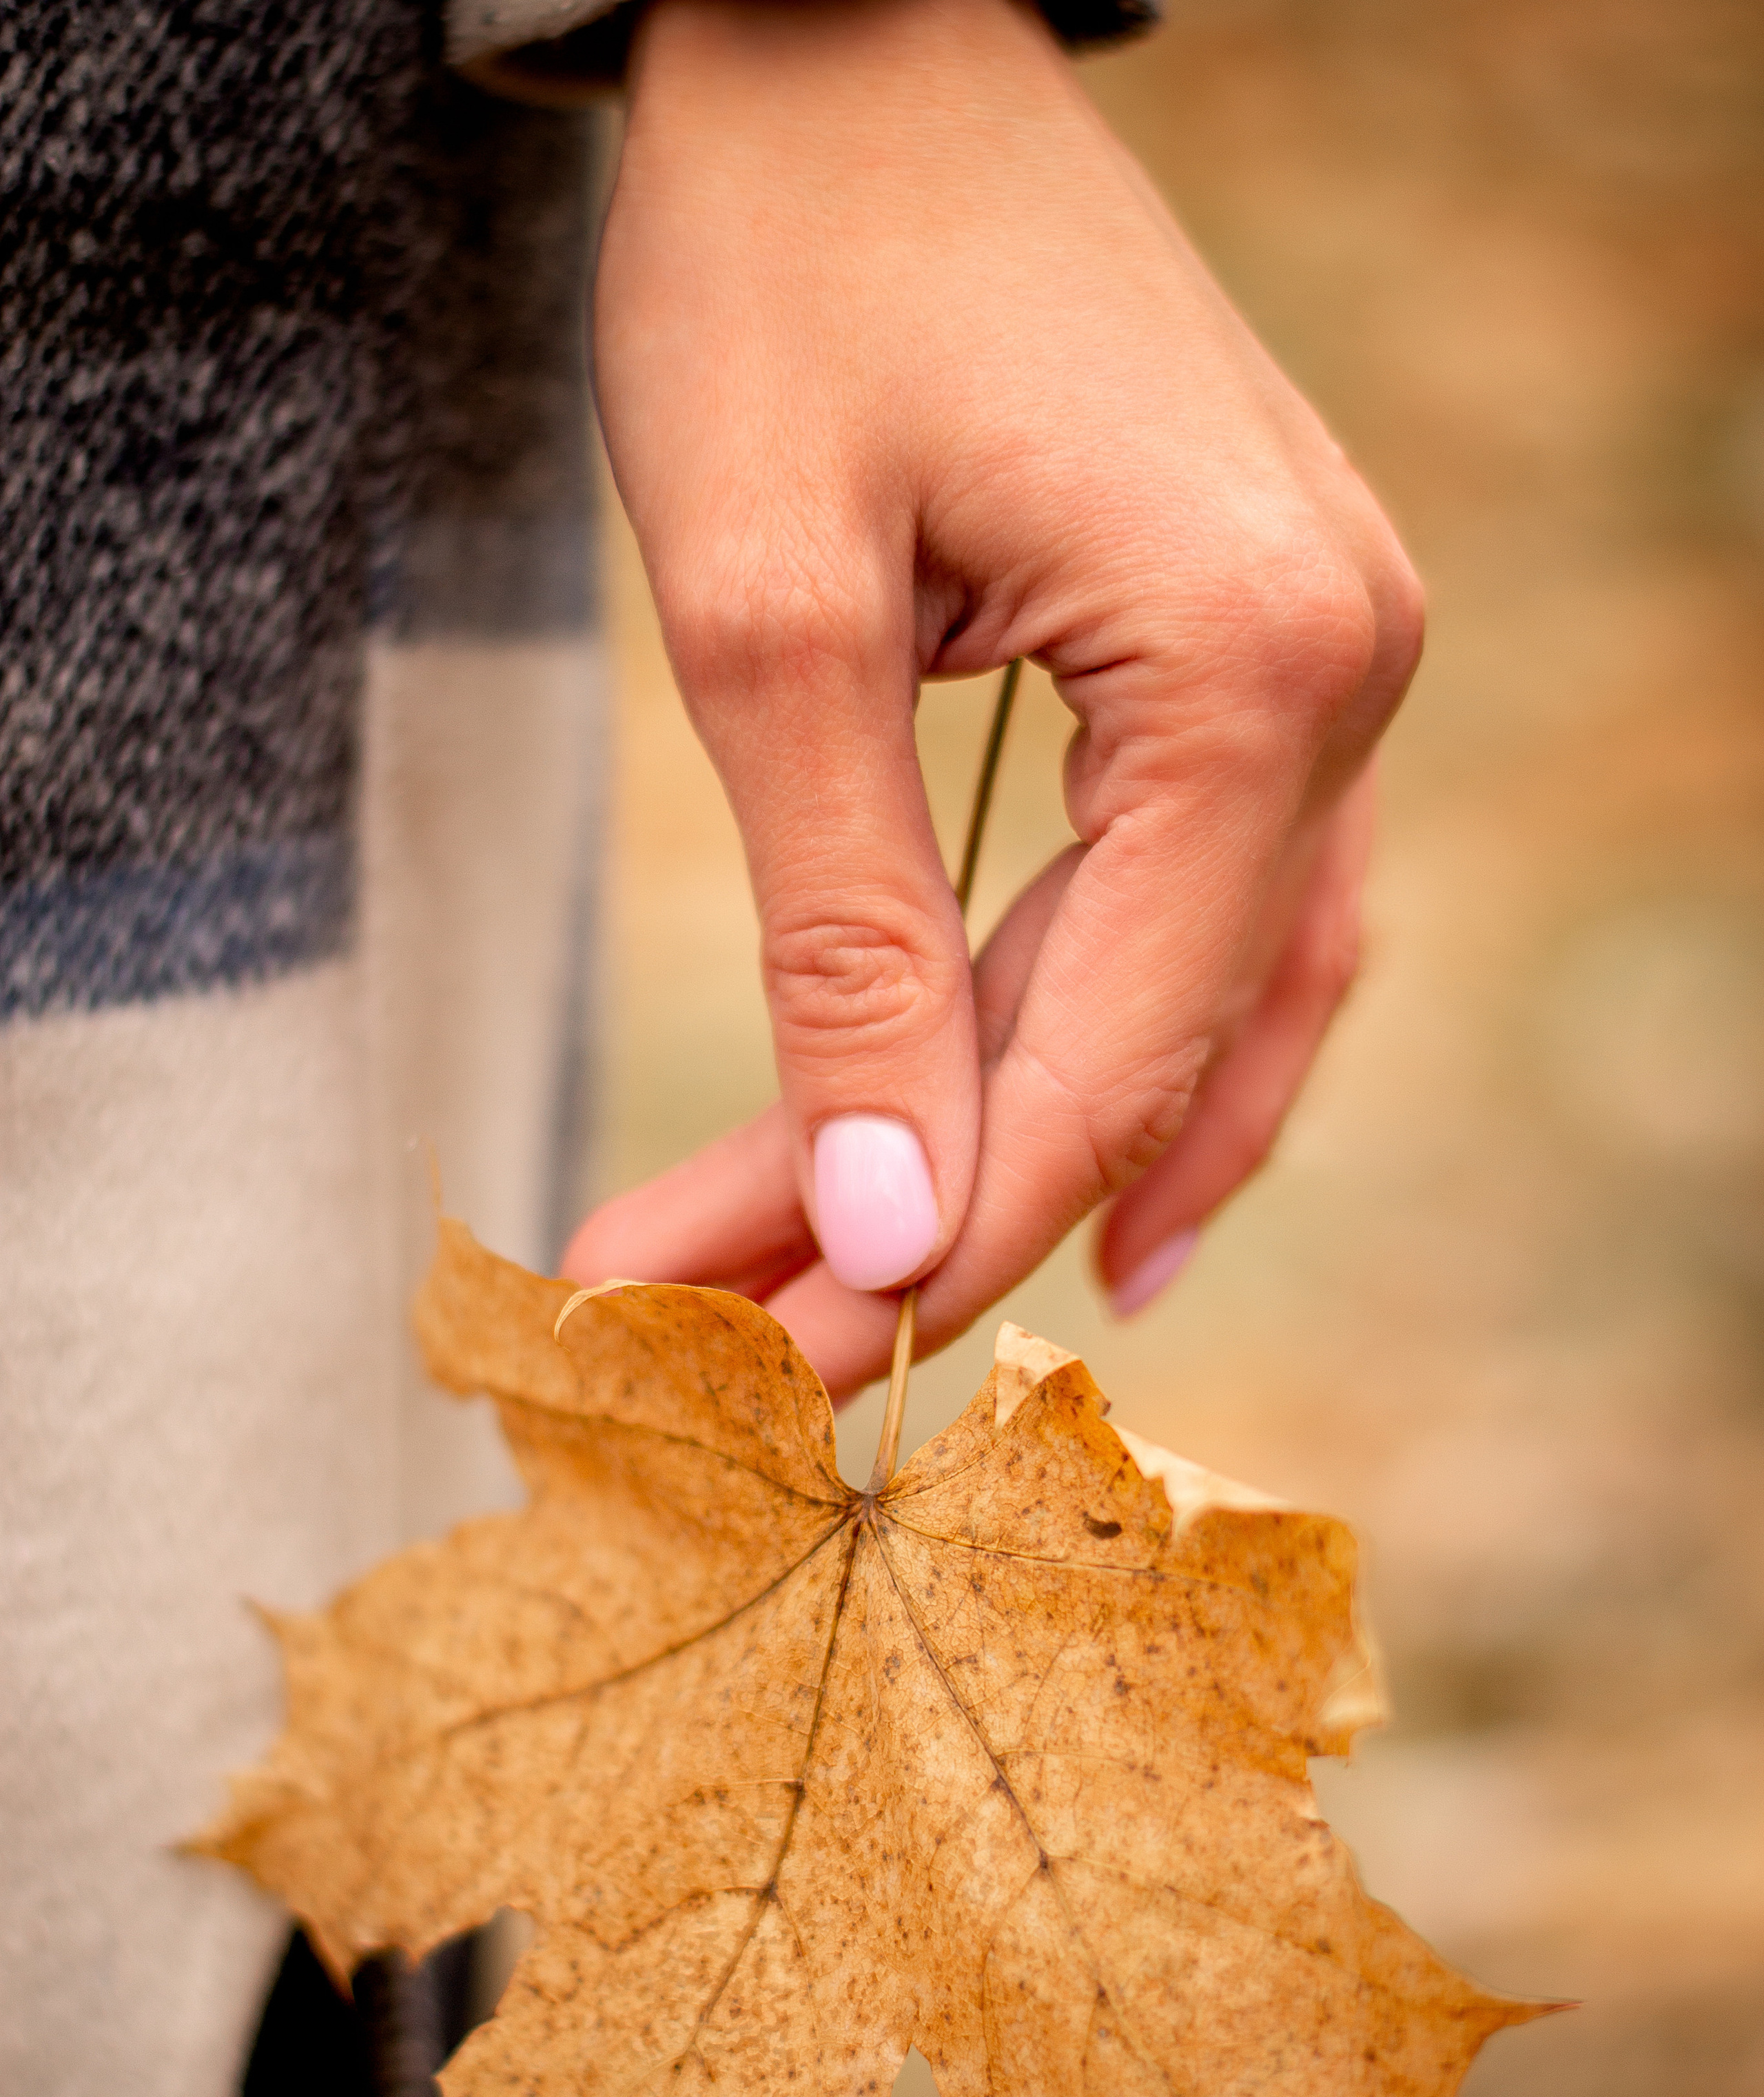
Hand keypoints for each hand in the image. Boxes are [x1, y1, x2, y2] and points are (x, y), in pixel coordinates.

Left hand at [568, 0, 1420, 1401]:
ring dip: (1058, 1151)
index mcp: (1249, 665)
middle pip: (1148, 1039)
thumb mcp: (767, 619)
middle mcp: (1341, 671)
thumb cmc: (786, 263)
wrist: (850, 30)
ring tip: (938, 1310)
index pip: (1100, 1049)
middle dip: (944, 1206)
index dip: (939, 1237)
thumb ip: (845, 939)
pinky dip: (1140, 1029)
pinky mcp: (1265, 639)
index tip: (777, 1364)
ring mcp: (1327, 652)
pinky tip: (1099, 1157)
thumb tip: (884, 1224)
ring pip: (1214, 995)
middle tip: (756, 1347)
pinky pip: (1229, 898)